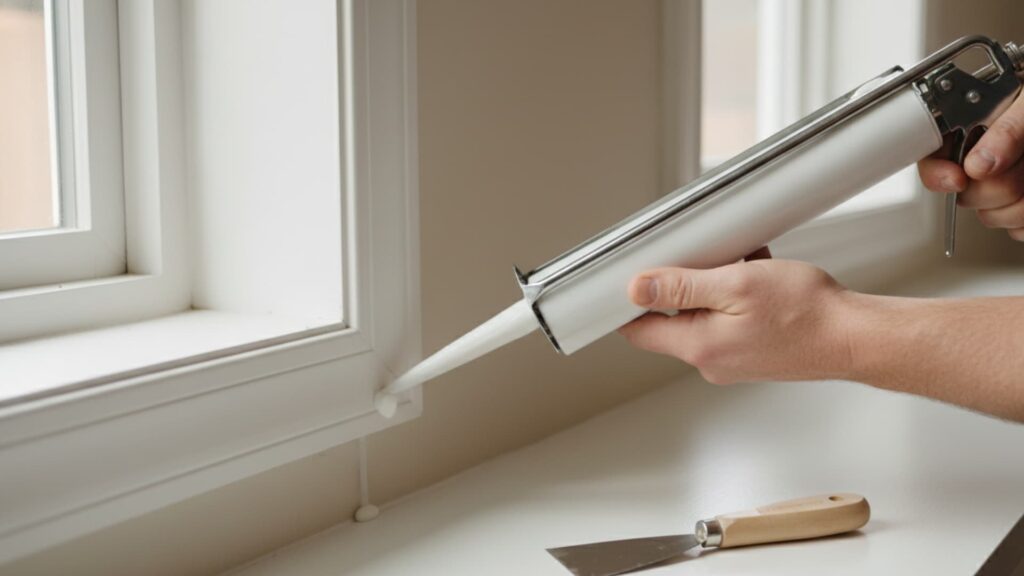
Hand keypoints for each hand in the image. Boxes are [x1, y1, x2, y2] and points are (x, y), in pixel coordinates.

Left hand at [619, 256, 854, 384]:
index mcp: (699, 346)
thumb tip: (637, 289)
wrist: (855, 337)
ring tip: (742, 266)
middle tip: (701, 259)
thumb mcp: (736, 284)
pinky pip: (730, 319)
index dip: (627, 304)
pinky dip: (738, 295)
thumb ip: (682, 288)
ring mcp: (733, 359)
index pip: (639, 331)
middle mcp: (712, 360)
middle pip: (671, 320)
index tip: (630, 278)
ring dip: (716, 286)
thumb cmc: (806, 312)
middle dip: (682, 286)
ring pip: (705, 315)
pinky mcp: (753, 352)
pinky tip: (759, 274)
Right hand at [918, 92, 1023, 240]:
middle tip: (1023, 163)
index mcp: (975, 126)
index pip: (933, 160)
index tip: (958, 179)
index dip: (939, 174)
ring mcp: (1005, 186)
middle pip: (968, 195)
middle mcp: (985, 158)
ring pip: (995, 217)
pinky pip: (1019, 230)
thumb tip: (980, 163)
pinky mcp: (1022, 209)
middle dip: (1002, 185)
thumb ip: (1008, 129)